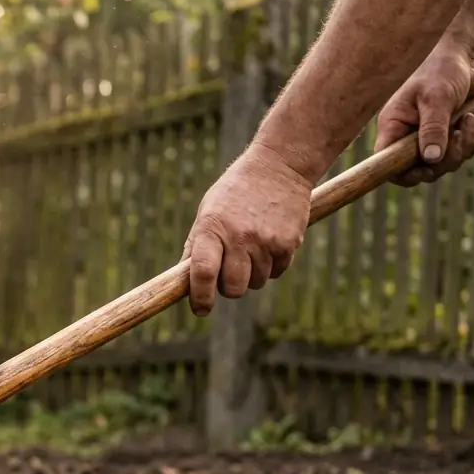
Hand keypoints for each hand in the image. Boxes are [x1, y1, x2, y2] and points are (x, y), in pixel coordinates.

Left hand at [180, 142, 312, 316]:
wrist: (280, 165)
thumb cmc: (235, 192)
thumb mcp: (208, 212)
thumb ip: (196, 246)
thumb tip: (185, 282)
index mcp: (212, 228)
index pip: (202, 272)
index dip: (200, 297)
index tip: (200, 309)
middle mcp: (239, 237)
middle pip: (233, 288)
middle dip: (229, 288)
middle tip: (229, 271)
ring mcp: (266, 241)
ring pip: (255, 283)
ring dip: (252, 274)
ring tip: (252, 245)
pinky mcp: (289, 244)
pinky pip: (276, 272)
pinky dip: (271, 265)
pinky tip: (269, 241)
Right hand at [374, 39, 473, 186]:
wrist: (461, 58)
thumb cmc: (441, 71)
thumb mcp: (436, 98)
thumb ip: (433, 128)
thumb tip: (431, 160)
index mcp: (393, 127)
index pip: (387, 162)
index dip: (401, 173)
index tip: (424, 169)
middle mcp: (406, 137)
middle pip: (420, 170)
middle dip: (445, 159)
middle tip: (459, 134)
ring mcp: (428, 139)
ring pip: (444, 164)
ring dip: (464, 147)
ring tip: (472, 119)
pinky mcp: (447, 138)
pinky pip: (461, 153)